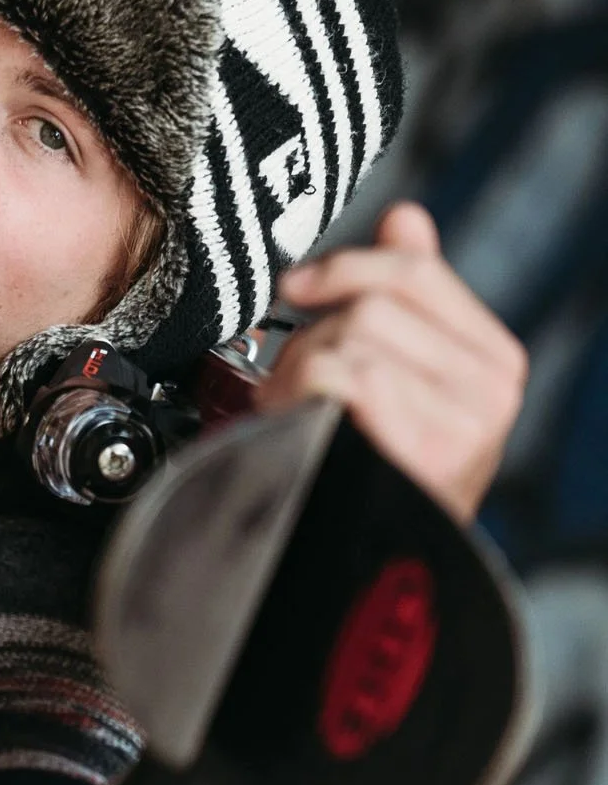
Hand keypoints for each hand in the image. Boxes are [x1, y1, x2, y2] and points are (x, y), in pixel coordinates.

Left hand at [255, 202, 527, 523]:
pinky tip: (299, 434)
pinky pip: (342, 379)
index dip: (343, 269)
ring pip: (349, 341)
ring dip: (298, 375)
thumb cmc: (376, 470)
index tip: (294, 288)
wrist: (371, 566)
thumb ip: (408, 300)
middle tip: (290, 386)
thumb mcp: (404, 379)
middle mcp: (494, 390)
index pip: (415, 272)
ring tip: (295, 418)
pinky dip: (302, 397)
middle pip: (372, 307)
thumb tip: (405, 218)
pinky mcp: (426, 455)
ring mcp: (466, 426)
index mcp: (494, 359)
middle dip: (311, 340)